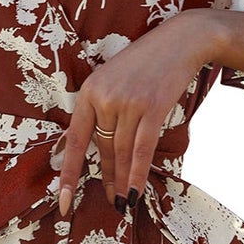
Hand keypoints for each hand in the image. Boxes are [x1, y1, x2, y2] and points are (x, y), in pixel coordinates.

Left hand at [55, 10, 212, 218]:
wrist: (179, 41)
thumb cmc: (144, 63)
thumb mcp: (111, 79)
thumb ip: (100, 109)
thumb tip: (89, 147)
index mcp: (89, 92)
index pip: (75, 141)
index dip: (69, 174)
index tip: (64, 201)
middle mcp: (105, 98)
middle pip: (103, 149)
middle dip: (107, 179)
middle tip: (110, 202)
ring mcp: (128, 103)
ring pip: (121, 153)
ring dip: (121, 182)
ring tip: (122, 203)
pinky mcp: (152, 107)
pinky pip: (141, 149)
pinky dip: (137, 174)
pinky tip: (135, 193)